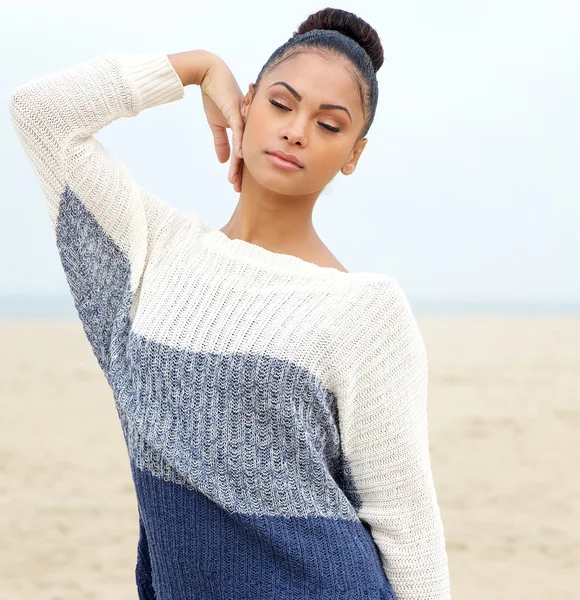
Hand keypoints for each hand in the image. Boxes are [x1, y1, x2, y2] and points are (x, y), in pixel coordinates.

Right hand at [199, 56, 244, 191]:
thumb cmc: (215, 96)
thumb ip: (221, 142)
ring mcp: (243, 118)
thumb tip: (223, 160)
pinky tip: (239, 157)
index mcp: (244, 130)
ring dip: (239, 165)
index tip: (236, 185)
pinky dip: (239, 144)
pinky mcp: (236, 110)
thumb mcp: (217, 124)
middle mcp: (247, 126)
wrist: (209, 74)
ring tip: (235, 181)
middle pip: (245, 154)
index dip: (239, 171)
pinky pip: (239, 130)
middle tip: (238, 190)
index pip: (242, 155)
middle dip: (240, 174)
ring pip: (242, 147)